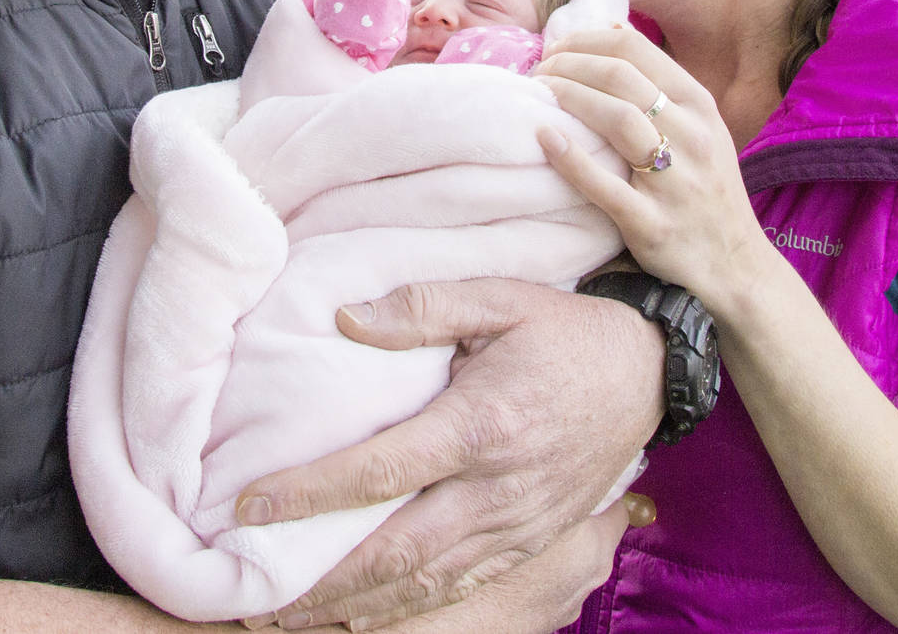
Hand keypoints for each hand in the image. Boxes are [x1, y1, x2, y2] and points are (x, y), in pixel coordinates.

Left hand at [235, 278, 660, 628]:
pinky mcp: (530, 541)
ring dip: (355, 605)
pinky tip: (362, 616)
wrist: (647, 373)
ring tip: (289, 616)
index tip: (250, 508)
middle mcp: (497, 488)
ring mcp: (517, 523)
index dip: (310, 494)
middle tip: (251, 593)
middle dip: (321, 579)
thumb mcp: (499, 296)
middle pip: (396, 550)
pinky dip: (407, 609)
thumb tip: (345, 319)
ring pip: (426, 581)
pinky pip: (462, 586)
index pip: (380, 471)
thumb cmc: (564, 330)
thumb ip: (421, 307)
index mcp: (480, 424)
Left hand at [531, 27, 767, 308]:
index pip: (635, 51)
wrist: (735, 265)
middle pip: (620, 78)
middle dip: (568, 66)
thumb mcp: (701, 126)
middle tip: (537, 75)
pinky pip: (604, 185)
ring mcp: (674, 181)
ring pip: (616, 119)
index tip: (555, 49)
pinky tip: (544, 138)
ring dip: (568, 98)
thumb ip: (661, 83)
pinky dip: (570, 158)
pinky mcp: (652, 223)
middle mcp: (692, 136)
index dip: (585, 41)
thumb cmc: (706, 188)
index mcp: (700, 106)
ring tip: (537, 96)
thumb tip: (612, 29)